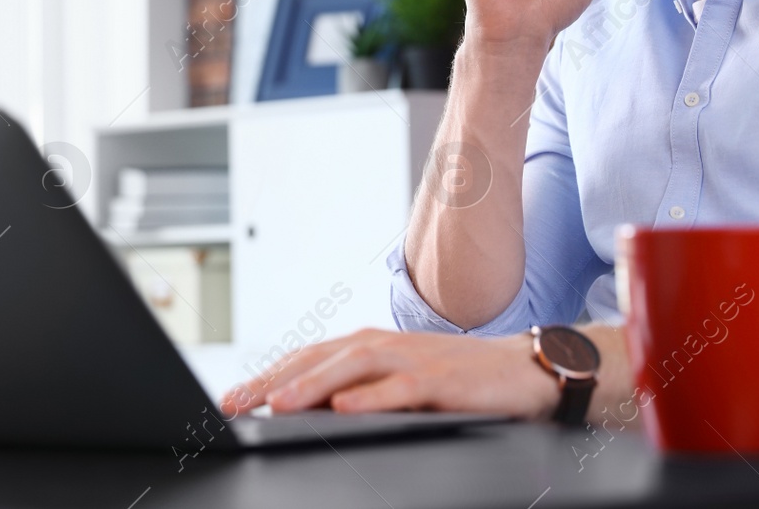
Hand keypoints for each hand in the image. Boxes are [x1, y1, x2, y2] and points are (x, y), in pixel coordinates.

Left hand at [219, 328, 560, 419]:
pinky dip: (372, 396)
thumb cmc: (460, 381)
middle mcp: (386, 346)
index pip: (308, 357)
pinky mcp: (443, 380)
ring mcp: (414, 360)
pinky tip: (346, 408)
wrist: (527, 370)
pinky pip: (402, 388)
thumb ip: (362, 391)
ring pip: (353, 366)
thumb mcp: (403, 384)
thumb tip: (311, 412)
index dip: (267, 374)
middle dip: (273, 379)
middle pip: (319, 357)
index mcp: (371, 347)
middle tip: (236, 402)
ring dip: (312, 384)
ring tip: (278, 404)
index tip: (231, 398)